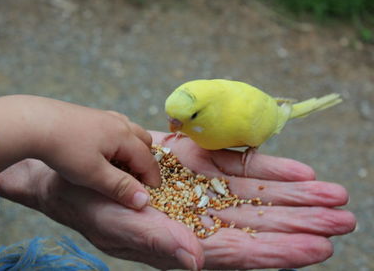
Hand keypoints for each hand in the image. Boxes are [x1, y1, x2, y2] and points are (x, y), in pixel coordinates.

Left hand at [0, 96, 159, 209]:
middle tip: (136, 178)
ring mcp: (103, 116)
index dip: (152, 178)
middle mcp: (118, 123)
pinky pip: (114, 125)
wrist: (33, 122)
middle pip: (144, 140)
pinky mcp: (89, 114)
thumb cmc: (65, 150)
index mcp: (124, 137)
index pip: (148, 160)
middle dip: (145, 160)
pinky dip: (117, 138)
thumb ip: (120, 187)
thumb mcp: (94, 175)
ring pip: (129, 130)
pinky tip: (102, 147)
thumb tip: (144, 201)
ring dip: (132, 147)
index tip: (151, 193)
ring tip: (122, 163)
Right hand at [0, 131, 355, 269]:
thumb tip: (196, 262)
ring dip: (297, 197)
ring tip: (335, 196)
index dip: (279, 252)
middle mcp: (200, 219)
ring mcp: (203, 190)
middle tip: (345, 220)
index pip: (240, 252)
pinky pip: (240, 168)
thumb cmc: (91, 206)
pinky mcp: (200, 164)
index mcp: (184, 243)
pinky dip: (269, 170)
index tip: (317, 248)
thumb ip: (157, 241)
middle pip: (261, 225)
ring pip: (259, 196)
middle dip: (303, 223)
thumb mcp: (117, 225)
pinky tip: (300, 173)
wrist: (80, 170)